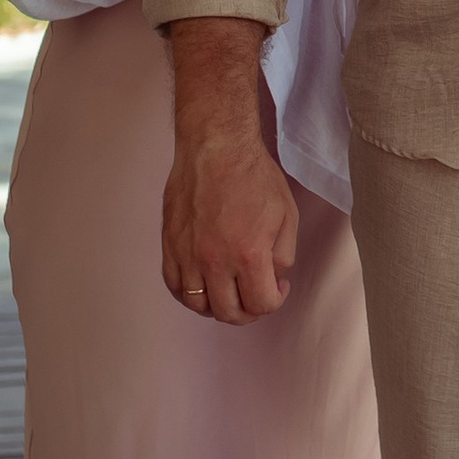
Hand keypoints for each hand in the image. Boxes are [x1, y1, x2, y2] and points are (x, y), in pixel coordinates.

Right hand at [162, 37, 295, 326]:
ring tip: (230, 291)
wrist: (216, 146)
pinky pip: (174, 286)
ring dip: (218, 306)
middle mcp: (214, 261)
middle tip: (255, 295)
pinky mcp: (170, 244)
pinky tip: (204, 285)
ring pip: (198, 305)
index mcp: (248, 254)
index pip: (261, 304)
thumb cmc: (254, 175)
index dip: (275, 300)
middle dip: (248, 311)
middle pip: (228, 312)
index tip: (278, 286)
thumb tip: (273, 278)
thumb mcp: (287, 214)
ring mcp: (188, 254)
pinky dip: (189, 295)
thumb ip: (283, 254)